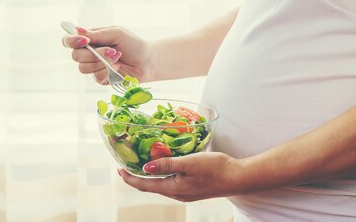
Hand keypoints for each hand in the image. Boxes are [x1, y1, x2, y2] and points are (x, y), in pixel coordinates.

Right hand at [62, 26, 152, 83]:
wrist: (148, 61)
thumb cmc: (134, 44)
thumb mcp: (117, 33)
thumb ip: (97, 34)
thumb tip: (78, 30)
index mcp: (90, 40)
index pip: (69, 40)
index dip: (71, 41)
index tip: (84, 41)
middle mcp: (89, 53)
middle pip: (75, 56)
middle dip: (93, 54)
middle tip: (111, 50)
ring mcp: (94, 67)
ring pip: (83, 68)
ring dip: (102, 62)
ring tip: (117, 57)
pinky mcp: (101, 79)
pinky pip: (96, 77)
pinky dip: (108, 71)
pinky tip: (118, 67)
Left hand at [118, 152, 247, 201]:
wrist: (237, 178)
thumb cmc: (215, 168)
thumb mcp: (189, 163)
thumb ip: (167, 164)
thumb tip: (145, 167)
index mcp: (173, 188)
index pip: (144, 185)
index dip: (129, 178)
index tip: (118, 168)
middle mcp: (176, 193)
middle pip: (150, 186)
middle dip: (136, 176)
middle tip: (126, 164)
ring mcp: (185, 192)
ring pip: (161, 185)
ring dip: (149, 176)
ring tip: (142, 163)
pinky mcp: (192, 188)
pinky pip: (171, 183)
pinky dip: (162, 175)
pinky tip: (166, 166)